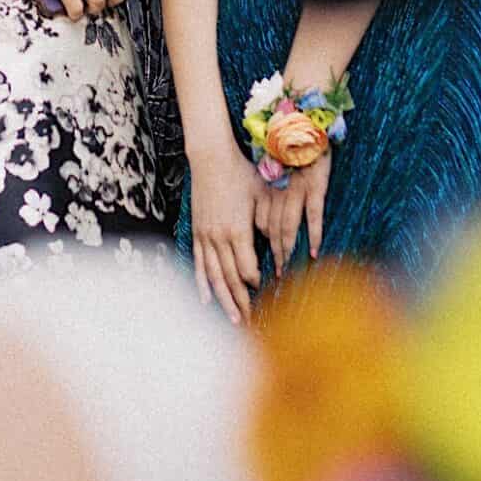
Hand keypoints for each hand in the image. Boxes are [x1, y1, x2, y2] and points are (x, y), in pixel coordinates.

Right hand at [187, 149, 264, 324]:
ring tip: (231, 318)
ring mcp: (205, 236)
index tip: (262, 289)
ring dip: (222, 299)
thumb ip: (271, 221)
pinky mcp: (197, 232)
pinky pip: (198, 263)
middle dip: (240, 301)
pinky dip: (202, 283)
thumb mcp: (262, 195)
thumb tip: (282, 243)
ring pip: (213, 276)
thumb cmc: (241, 173)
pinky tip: (206, 299)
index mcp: (238, 230)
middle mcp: (219, 237)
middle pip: (230, 278)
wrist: (211, 158)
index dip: (254, 282)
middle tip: (249, 321)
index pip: (247, 268)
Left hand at [254, 147, 330, 271]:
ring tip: (286, 268)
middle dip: (273, 252)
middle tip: (274, 274)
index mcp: (269, 186)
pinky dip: (313, 235)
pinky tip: (312, 252)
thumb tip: (266, 211)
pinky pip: (313, 215)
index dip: (262, 241)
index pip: (261, 221)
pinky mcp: (315, 185)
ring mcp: (297, 189)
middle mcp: (279, 190)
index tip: (262, 258)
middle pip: (272, 228)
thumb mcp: (275, 163)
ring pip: (288, 226)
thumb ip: (270, 185)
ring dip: (286, 249)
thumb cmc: (292, 141)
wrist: (306, 120)